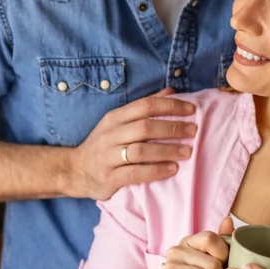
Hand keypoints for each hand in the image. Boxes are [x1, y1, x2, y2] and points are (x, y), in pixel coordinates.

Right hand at [70, 88, 197, 200]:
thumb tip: (172, 91)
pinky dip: (156, 170)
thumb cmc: (105, 145)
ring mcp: (108, 157)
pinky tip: (172, 169)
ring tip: (187, 152)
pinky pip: (135, 173)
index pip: (145, 105)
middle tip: (194, 131)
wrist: (76, 171)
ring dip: (167, 150)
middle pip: (145, 127)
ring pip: (141, 150)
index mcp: (114, 118)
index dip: (170, 106)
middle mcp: (110, 135)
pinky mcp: (109, 177)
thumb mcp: (119, 122)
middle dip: (172, 128)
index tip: (192, 110)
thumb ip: (144, 108)